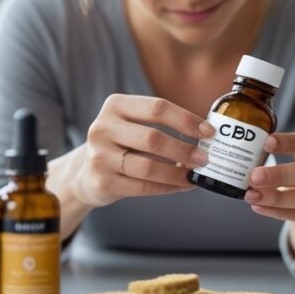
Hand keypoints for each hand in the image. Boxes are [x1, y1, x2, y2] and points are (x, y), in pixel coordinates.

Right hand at [75, 94, 213, 206]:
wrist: (85, 173)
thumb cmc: (120, 144)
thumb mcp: (131, 124)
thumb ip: (161, 125)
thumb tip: (205, 137)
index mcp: (115, 106)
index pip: (157, 108)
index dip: (186, 120)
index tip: (208, 132)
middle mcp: (103, 128)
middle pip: (153, 138)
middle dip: (184, 150)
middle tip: (204, 158)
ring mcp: (99, 156)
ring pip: (148, 166)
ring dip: (177, 173)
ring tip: (193, 175)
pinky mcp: (102, 182)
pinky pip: (142, 187)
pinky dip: (167, 188)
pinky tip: (180, 186)